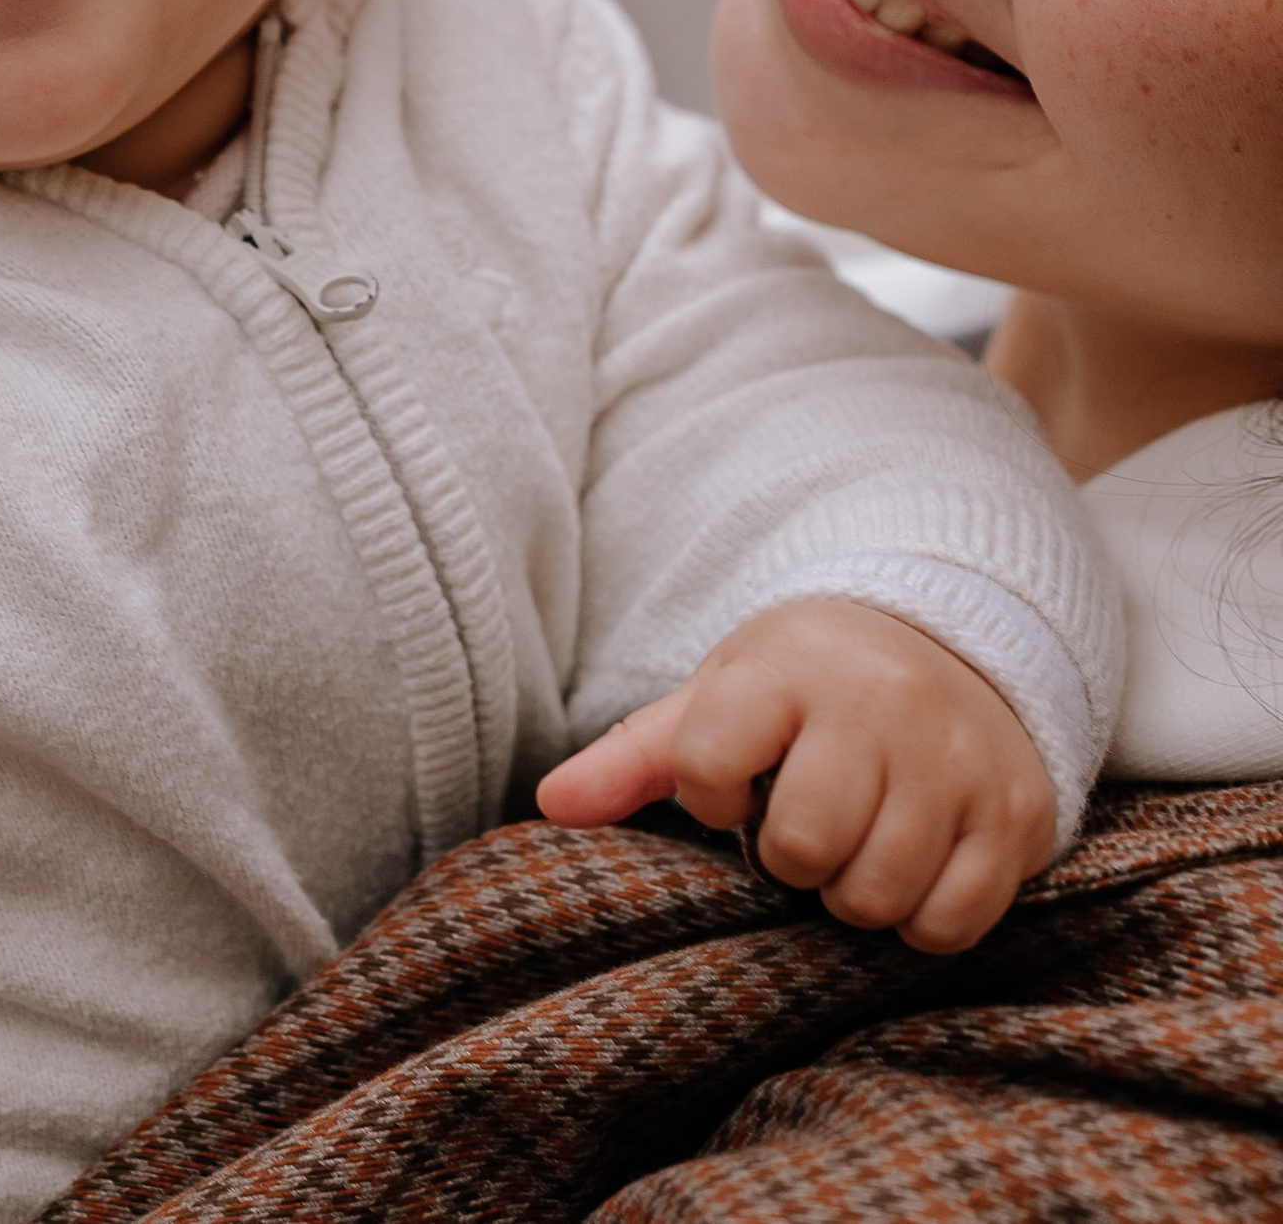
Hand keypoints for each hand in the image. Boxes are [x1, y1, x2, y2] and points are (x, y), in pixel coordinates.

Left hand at [533, 595, 1055, 951]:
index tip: (739, 778)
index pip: (707, 766)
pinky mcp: (1015, 812)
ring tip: (860, 838)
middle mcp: (880, 700)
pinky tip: (914, 864)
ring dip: (854, 892)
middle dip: (793, 858)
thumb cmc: (810, 689)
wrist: (957, 644)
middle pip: (802, 847)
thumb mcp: (722, 696)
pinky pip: (951, 921)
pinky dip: (921, 917)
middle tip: (809, 822)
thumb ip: (635, 755)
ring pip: (876, 894)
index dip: (712, 795)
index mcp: (788, 664)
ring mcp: (957, 756)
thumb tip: (550, 803)